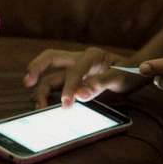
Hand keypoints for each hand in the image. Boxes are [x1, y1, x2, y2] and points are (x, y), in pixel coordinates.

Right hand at [23, 47, 141, 107]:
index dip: (69, 87)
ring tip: (39, 106)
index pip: (75, 70)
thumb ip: (101, 84)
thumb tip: (80, 95)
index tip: (66, 105)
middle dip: (36, 67)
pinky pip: (55, 84)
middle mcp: (79, 59)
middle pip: (51, 58)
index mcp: (92, 56)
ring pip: (50, 75)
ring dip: (40, 88)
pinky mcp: (72, 79)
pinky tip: (43, 105)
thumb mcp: (121, 77)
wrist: (135, 72)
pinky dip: (47, 94)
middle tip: (27, 82)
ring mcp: (74, 69)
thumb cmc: (129, 72)